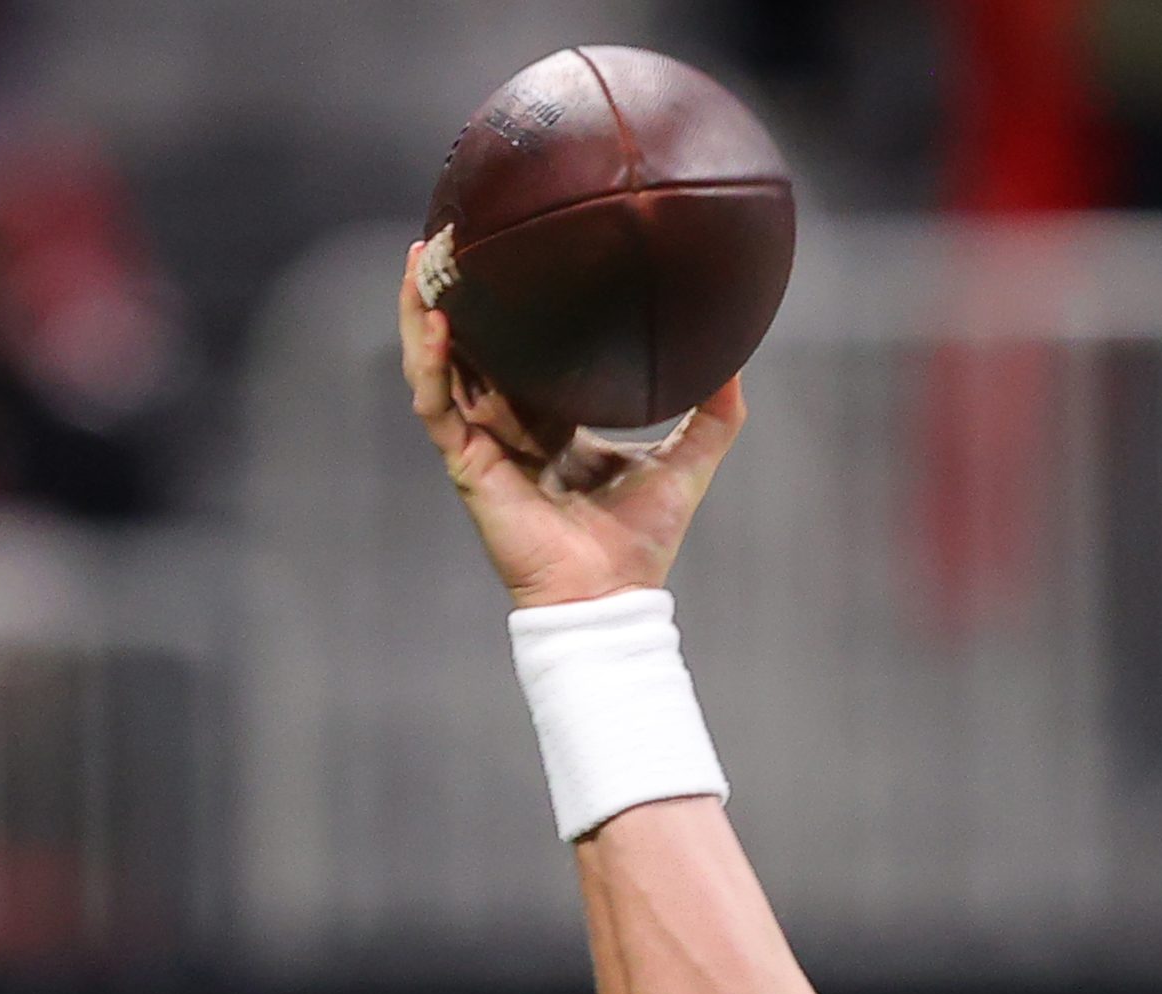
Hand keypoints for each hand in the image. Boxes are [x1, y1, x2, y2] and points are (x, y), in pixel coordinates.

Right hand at [399, 236, 746, 608]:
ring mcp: (482, 442)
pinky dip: (431, 360)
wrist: (612, 593)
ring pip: (438, 363)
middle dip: (456, 290)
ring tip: (425, 257)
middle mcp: (510, 424)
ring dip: (424, 310)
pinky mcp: (467, 463)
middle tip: (456, 231)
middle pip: (470, 343)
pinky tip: (435, 319)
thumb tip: (736, 351)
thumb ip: (715, 408)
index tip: (513, 250)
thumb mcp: (690, 457)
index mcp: (552, 419)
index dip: (512, 304)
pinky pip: (436, 402)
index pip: (522, 349)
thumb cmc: (644, 539)